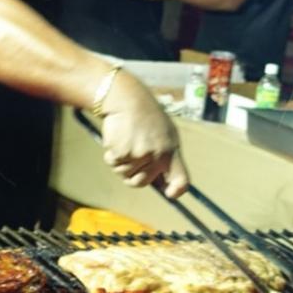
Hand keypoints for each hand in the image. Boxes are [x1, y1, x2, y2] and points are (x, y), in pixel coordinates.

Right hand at [98, 71, 188, 197]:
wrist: (127, 99)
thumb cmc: (145, 116)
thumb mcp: (164, 134)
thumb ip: (165, 156)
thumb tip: (162, 182)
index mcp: (172, 151)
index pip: (181, 180)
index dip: (176, 191)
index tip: (169, 193)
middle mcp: (158, 156)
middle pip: (142, 183)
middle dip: (134, 173)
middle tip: (132, 154)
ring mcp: (139, 155)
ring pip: (125, 175)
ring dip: (121, 163)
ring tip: (125, 141)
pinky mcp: (122, 153)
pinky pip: (113, 165)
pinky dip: (111, 155)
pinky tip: (117, 139)